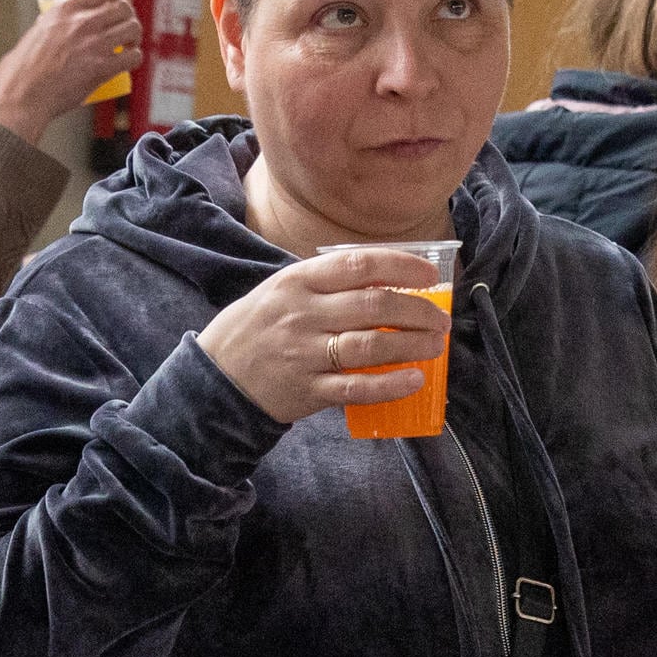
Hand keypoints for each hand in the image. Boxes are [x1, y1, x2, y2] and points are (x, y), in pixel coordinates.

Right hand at [0, 0, 139, 135]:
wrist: (22, 96)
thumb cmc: (23, 70)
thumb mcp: (38, 30)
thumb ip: (57, 22)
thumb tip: (68, 22)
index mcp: (65, 9)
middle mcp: (82, 22)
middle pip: (124, 7)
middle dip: (128, 17)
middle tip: (123, 28)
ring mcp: (94, 44)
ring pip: (133, 28)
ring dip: (133, 37)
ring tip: (126, 45)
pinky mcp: (102, 68)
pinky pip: (133, 56)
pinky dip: (134, 58)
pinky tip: (125, 61)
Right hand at [196, 245, 454, 423]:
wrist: (215, 378)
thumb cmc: (255, 329)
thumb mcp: (280, 290)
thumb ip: (325, 282)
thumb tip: (386, 277)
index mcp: (297, 282)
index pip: (359, 265)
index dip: (401, 267)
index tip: (430, 275)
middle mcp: (303, 314)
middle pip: (373, 306)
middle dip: (417, 311)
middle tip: (441, 318)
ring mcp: (305, 354)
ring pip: (370, 346)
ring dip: (412, 345)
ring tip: (435, 345)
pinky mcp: (308, 391)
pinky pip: (357, 387)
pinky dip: (390, 384)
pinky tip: (415, 380)